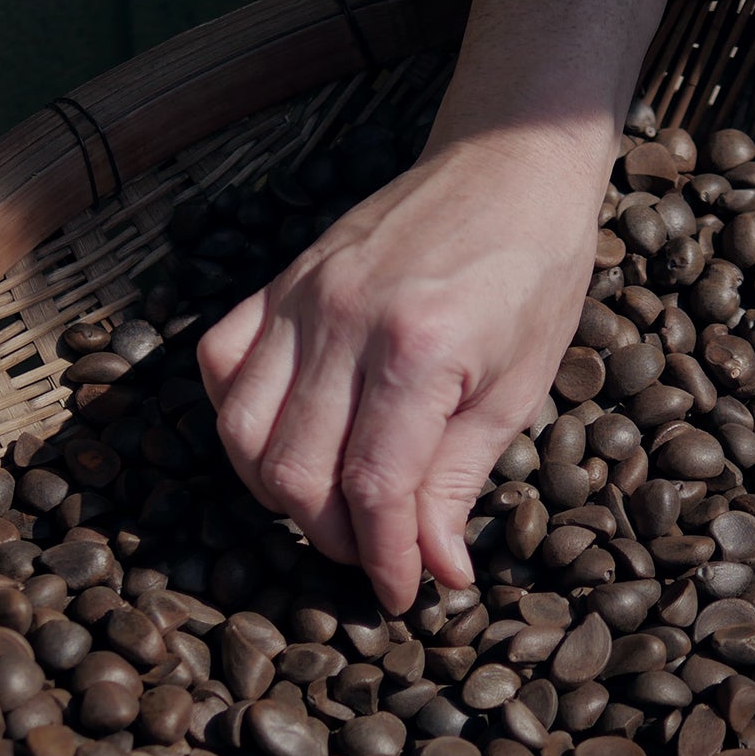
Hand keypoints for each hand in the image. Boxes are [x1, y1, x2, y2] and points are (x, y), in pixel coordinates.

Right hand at [197, 0, 687, 611]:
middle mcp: (344, 322)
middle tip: (377, 553)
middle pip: (295, 474)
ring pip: (241, 432)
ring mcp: (301, 297)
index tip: (403, 594)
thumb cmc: (533, 272)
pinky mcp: (281, 282)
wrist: (509, 160)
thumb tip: (436, 570)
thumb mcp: (520, 388)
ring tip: (333, 508)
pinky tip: (288, 439)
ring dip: (278, 492)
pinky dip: (241, 420)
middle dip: (333, 538)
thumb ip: (462, 480)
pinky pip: (222, 365)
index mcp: (419, 350)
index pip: (372, 490)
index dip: (384, 560)